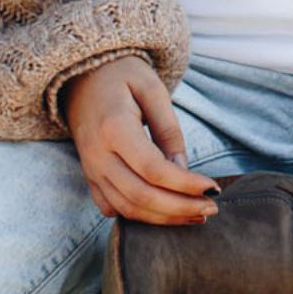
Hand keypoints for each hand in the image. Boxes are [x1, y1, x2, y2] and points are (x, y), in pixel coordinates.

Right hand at [61, 55, 221, 224]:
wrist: (81, 76)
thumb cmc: (121, 74)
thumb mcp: (151, 88)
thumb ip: (168, 129)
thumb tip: (183, 169)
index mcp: (113, 128)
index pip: (153, 170)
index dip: (184, 184)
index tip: (211, 188)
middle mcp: (97, 155)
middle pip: (140, 196)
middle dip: (179, 208)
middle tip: (210, 207)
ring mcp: (90, 169)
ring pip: (127, 208)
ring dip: (163, 218)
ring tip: (194, 214)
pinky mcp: (89, 177)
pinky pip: (112, 208)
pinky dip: (139, 217)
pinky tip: (163, 213)